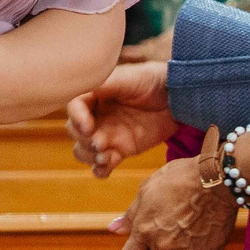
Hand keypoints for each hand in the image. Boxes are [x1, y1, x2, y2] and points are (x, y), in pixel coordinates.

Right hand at [66, 59, 175, 177]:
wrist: (176, 98)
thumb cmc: (150, 80)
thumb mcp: (126, 79)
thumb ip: (102, 85)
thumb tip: (81, 91)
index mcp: (92, 97)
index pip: (73, 109)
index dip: (77, 119)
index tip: (89, 127)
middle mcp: (95, 117)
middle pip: (74, 133)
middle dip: (84, 140)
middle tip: (100, 143)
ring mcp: (107, 135)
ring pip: (83, 151)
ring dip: (89, 156)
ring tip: (105, 156)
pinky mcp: (121, 150)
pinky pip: (102, 166)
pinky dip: (100, 170)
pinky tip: (108, 165)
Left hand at [116, 155, 237, 249]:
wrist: (215, 178)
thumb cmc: (178, 178)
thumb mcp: (146, 190)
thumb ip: (130, 215)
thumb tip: (114, 229)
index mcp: (145, 230)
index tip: (141, 246)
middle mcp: (165, 245)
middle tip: (163, 241)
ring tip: (182, 246)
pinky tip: (199, 249)